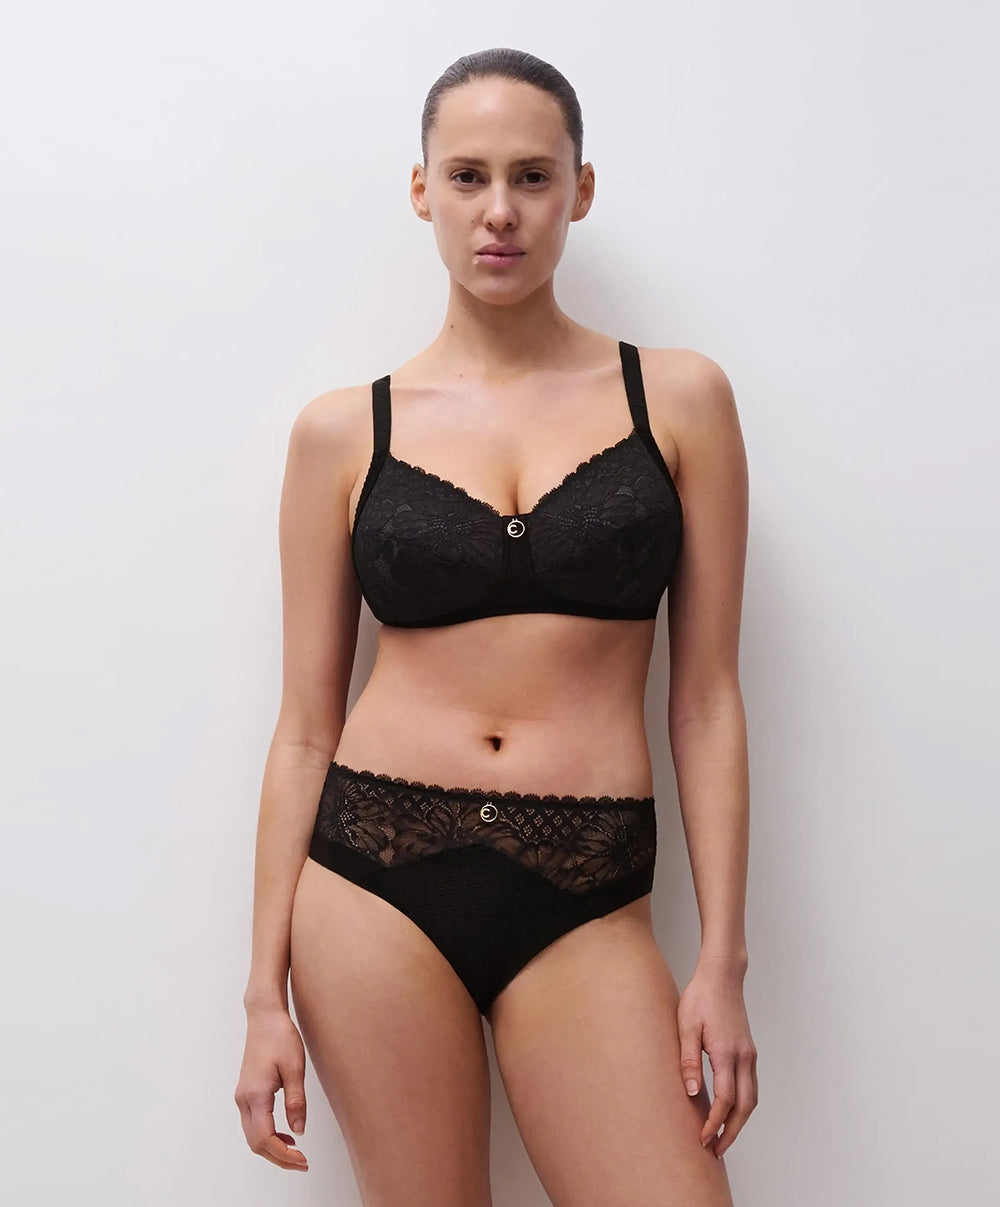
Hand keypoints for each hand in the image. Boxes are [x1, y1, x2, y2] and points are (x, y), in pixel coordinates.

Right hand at [234, 1006, 309, 1171]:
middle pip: (256, 1143)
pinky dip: (267, 1135)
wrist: (264, 1016)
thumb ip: (296, 1102)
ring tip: (296, 1151)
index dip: (284, 1155)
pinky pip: (253, 1123)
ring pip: (253, 1136)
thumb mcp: (295, 1068)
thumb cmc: (279, 1036)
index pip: (265, 1139)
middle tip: (301, 1162)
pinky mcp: (246, 1092)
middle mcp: (243, 1099)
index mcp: (255, 1095)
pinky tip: (285, 1133)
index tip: (302, 1160)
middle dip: (278, 1157)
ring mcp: (242, 1096)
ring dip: (272, 1148)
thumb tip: (299, 1131)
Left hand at [676, 957, 757, 1158]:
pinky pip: (751, 1086)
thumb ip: (689, 1059)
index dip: (715, 1123)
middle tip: (717, 1151)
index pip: (725, 1100)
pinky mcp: (749, 1051)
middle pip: (745, 1107)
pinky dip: (744, 1105)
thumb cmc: (700, 997)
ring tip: (723, 1136)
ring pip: (752, 1099)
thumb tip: (693, 1092)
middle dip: (732, 1132)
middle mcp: (744, 1057)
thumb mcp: (686, 1025)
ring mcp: (750, 1054)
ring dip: (740, 1122)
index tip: (703, 1139)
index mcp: (727, 1053)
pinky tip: (730, 1110)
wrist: (722, 975)